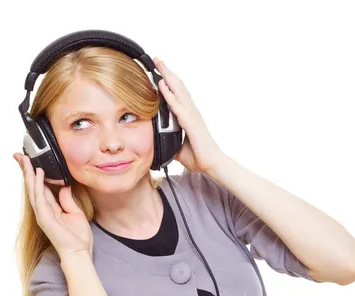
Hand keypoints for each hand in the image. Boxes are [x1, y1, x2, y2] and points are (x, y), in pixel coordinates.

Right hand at [13, 153, 92, 258]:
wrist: (79, 253)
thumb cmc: (78, 237)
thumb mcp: (75, 213)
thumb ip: (67, 200)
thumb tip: (64, 186)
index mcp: (51, 208)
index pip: (40, 187)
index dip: (35, 174)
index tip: (31, 161)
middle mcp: (43, 210)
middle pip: (32, 186)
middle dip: (26, 170)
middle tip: (20, 155)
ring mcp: (42, 214)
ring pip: (33, 189)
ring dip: (28, 173)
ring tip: (25, 159)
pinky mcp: (44, 217)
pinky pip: (39, 197)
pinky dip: (38, 184)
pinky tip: (38, 173)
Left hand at [152, 57, 225, 174]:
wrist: (211, 164)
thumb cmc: (199, 156)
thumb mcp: (179, 149)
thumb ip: (170, 143)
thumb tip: (160, 145)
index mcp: (188, 116)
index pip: (177, 94)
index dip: (168, 81)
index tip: (159, 71)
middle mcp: (190, 111)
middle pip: (177, 86)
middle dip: (166, 72)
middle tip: (156, 59)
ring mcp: (191, 115)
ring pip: (178, 90)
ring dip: (167, 76)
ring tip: (158, 63)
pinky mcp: (190, 122)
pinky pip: (177, 105)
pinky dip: (168, 94)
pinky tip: (161, 85)